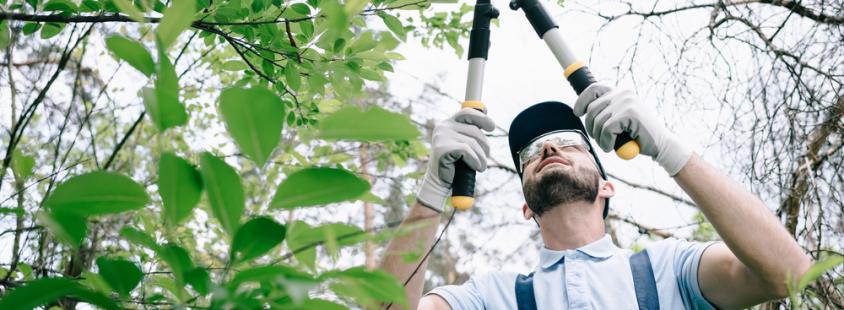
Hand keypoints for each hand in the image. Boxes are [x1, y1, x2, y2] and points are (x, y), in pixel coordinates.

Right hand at [417, 109, 494, 211]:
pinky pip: (467, 150)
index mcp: (447, 123)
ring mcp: (441, 136)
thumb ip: (470, 131)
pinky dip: (476, 160)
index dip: (482, 118)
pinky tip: (476, 167)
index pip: (467, 112)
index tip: (492, 127)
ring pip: (473, 142)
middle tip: (487, 156)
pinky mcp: (442, 148)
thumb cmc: (454, 164)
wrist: (440, 182)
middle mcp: (443, 127)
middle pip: (474, 129)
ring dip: (482, 157)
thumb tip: (486, 113)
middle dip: (485, 145)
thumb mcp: (463, 143)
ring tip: (482, 166)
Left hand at [573, 83, 691, 175]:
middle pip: (592, 109)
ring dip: (600, 138)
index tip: (578, 113)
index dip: (582, 101)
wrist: (661, 144)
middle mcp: (623, 93)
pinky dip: (606, 142)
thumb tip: (584, 110)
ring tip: (608, 145)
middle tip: (600, 139)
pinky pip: (606, 129)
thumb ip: (607, 111)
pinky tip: (612, 147)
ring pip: (598, 121)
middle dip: (591, 128)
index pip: (593, 89)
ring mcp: (626, 102)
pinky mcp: (629, 114)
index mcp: (620, 92)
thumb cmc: (638, 134)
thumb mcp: (620, 118)